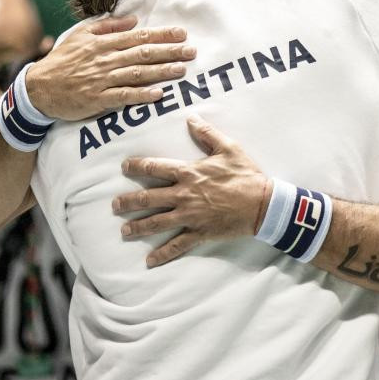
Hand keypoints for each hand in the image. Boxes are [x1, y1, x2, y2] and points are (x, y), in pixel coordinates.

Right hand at [26, 15, 195, 120]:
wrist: (38, 88)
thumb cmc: (62, 61)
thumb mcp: (80, 35)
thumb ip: (107, 25)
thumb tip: (132, 19)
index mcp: (102, 43)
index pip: (138, 36)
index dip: (161, 35)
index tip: (182, 33)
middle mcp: (105, 60)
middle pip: (142, 53)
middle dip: (169, 51)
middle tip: (191, 50)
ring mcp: (102, 80)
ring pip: (137, 73)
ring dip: (161, 71)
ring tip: (182, 69)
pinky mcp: (98, 99)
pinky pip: (123, 96)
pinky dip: (141, 95)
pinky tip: (159, 94)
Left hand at [114, 115, 271, 266]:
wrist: (263, 204)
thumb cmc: (246, 175)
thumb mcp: (229, 148)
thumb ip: (207, 133)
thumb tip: (191, 118)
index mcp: (189, 173)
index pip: (154, 168)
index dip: (136, 167)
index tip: (124, 168)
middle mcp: (184, 195)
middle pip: (147, 198)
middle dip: (128, 202)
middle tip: (115, 205)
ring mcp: (190, 216)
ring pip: (156, 222)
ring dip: (138, 227)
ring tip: (124, 231)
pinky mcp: (199, 232)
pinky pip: (177, 245)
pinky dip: (163, 254)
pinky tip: (150, 261)